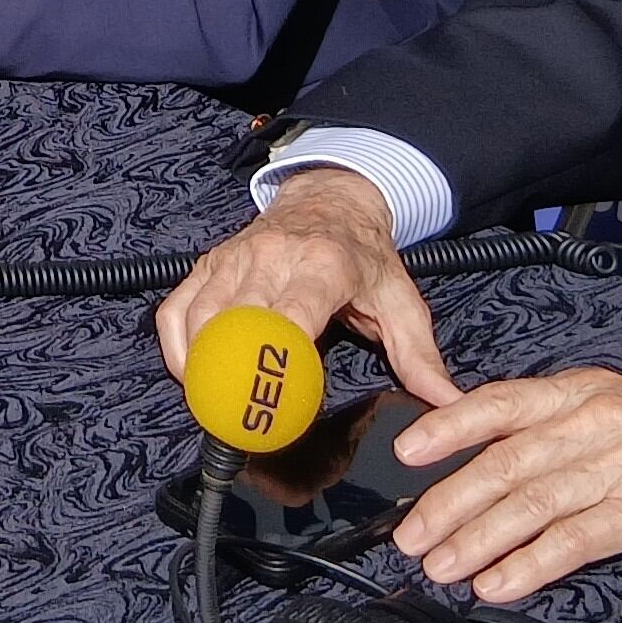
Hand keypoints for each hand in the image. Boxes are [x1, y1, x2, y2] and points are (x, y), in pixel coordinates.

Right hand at [158, 168, 461, 407]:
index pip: (291, 316)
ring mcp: (235, 257)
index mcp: (323, 264)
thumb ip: (420, 356)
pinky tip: (189, 375)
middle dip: (233, 377)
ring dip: (200, 367)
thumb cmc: (365, 255)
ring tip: (214, 408)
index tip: (277, 402)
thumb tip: (445, 403)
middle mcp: (272, 256)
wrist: (333, 197)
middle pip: (237, 323)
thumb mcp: (402, 301)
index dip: (277, 359)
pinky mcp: (211, 262)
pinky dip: (176, 345)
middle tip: (242, 424)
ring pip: (200, 318)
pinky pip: (177, 308)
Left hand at [382, 371, 621, 601]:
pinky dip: (529, 565)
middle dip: (447, 501)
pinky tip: (499, 585)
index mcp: (588, 392)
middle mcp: (600, 420)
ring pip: (531, 503)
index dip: (448, 426)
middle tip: (409, 535)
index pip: (502, 402)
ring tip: (442, 567)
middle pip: (505, 462)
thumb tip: (497, 459)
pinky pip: (574, 540)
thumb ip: (566, 429)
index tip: (405, 452)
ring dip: (477, 540)